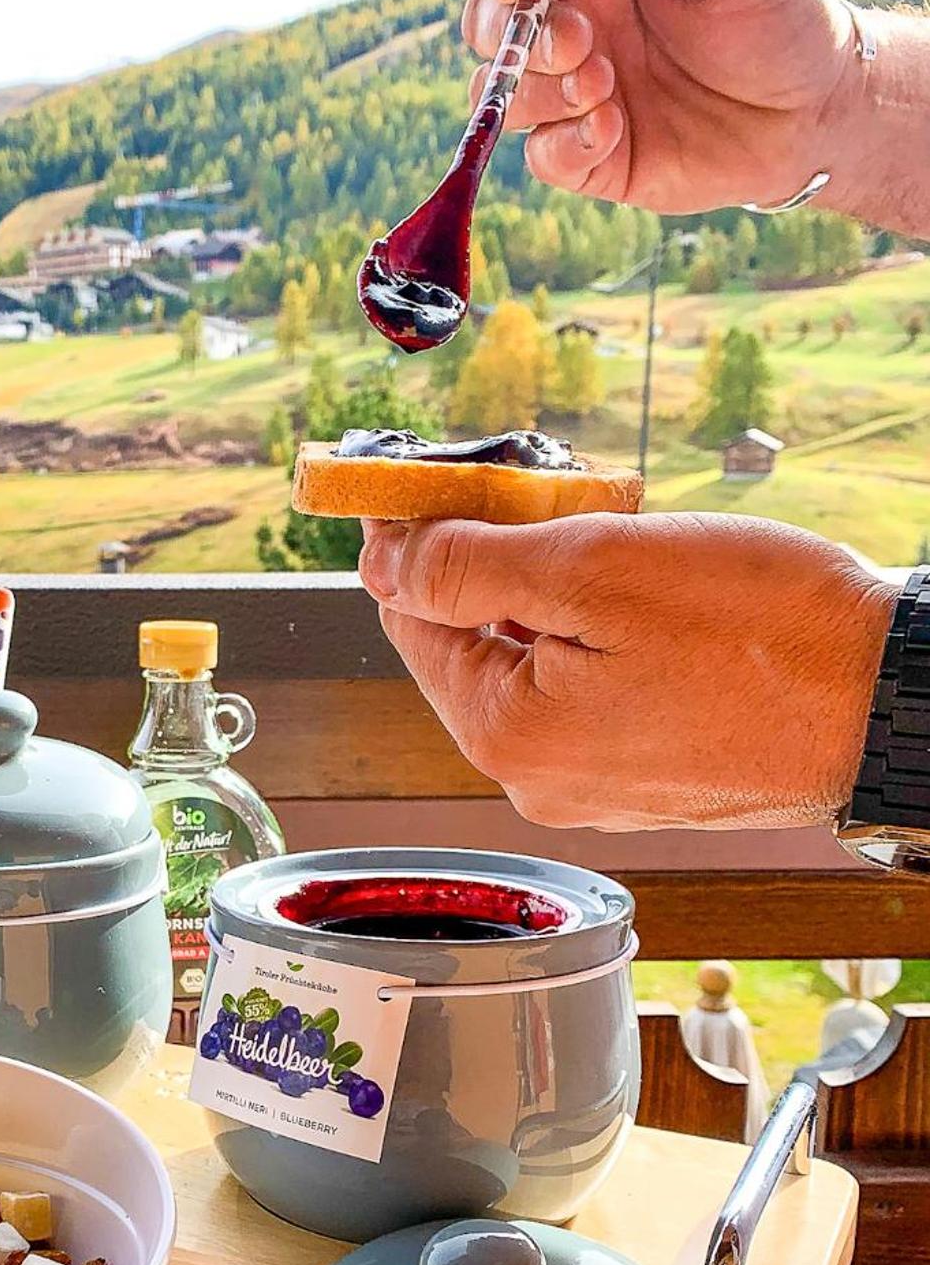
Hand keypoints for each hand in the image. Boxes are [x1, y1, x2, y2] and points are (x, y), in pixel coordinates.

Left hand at [359, 511, 897, 830]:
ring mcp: (596, 787)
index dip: (420, 540)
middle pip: (473, 645)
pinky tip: (658, 599)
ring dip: (559, 595)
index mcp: (506, 736)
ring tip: (621, 542)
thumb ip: (472, 565)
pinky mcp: (650, 777)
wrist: (893, 703)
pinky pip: (593, 692)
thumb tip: (385, 560)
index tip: (440, 477)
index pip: (411, 621)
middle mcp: (539, 780)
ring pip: (539, 664)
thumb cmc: (768, 636)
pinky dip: (606, 635)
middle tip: (557, 499)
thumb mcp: (598, 569)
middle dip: (501, 565)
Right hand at [462, 0, 859, 212]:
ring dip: (543, 90)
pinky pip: (540, 158)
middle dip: (516, 34)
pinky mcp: (591, 159)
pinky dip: (564, 145)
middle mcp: (577, 25)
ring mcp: (577, 96)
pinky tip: (613, 129)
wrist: (815, 110)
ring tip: (608, 86)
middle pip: (488, 24)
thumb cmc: (777, 14)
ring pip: (505, 94)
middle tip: (582, 41)